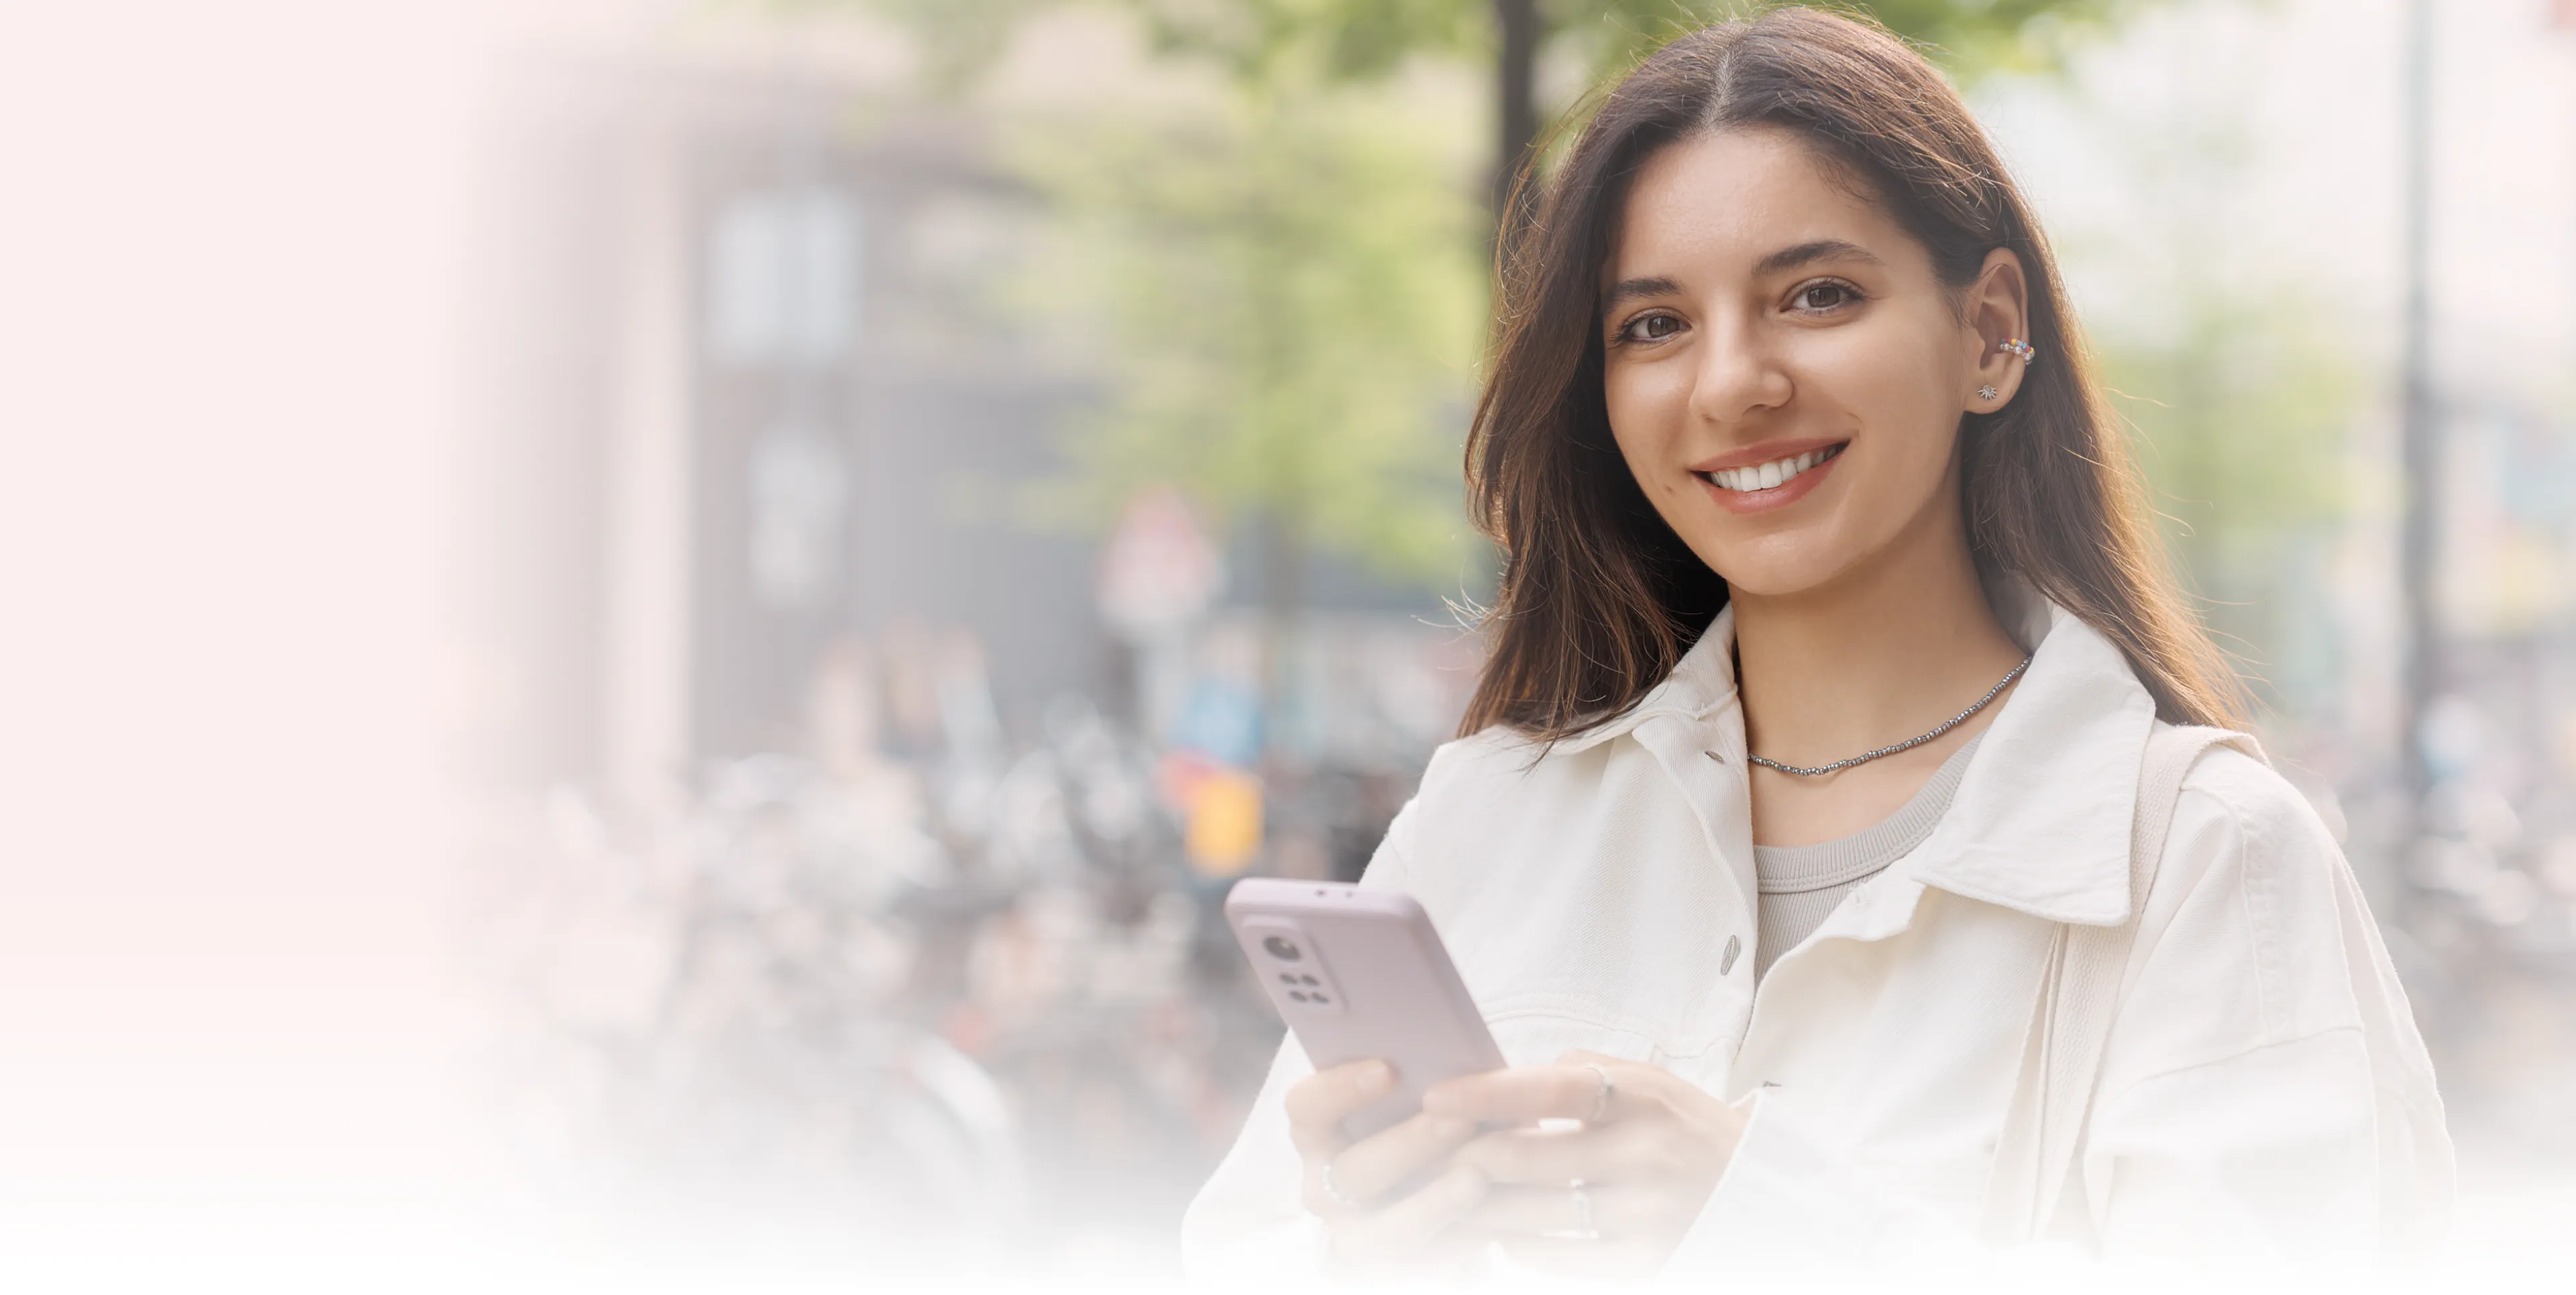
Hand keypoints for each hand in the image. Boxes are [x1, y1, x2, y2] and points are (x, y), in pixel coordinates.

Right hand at [1283, 1059, 1488, 1269]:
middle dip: (1408, 1144)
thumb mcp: (1414, 1090)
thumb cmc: (1421, 1116)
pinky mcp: (1386, 1265)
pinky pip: (1419, 1261)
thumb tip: (1454, 1052)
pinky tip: (1494, 1221)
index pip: (1305, 1106)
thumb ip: (1419, 1074)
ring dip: (1431, 1202)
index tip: (1388, 1069)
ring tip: (1478, 1178)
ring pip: (1380, 1227)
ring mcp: (1351, 1230)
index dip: (1339, 1087)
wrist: (1430, 1183)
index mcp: (1317, 1129)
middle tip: (1460, 1118)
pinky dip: (1456, 1239)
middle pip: (1351, 1170)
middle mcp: (1323, 1183)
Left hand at [1425, 1050, 1746, 1278]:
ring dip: (1477, 1206)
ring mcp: (1645, 1215)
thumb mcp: (1650, 1082)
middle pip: (1524, 1159)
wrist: (1760, 1189)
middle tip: (1427, 1154)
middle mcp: (1645, 1155)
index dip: (1486, 1092)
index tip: (1436, 1097)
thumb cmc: (1688, 1128)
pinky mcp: (1646, 1261)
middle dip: (1463, 1157)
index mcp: (1643, 1098)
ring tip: (1446, 1195)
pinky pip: (1558, 1260)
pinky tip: (1500, 1233)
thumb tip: (1501, 1081)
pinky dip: (1518, 1247)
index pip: (1553, 1089)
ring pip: (1530, 1214)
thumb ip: (1581, 1076)